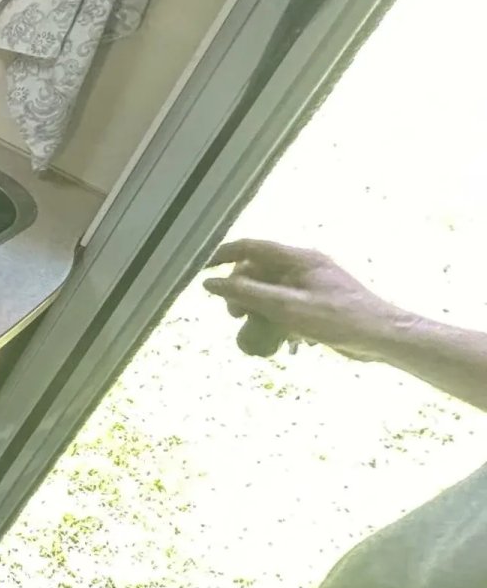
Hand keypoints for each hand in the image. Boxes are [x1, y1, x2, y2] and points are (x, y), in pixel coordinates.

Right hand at [203, 239, 414, 360]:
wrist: (383, 337)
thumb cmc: (337, 318)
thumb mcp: (287, 307)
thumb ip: (247, 293)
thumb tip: (210, 283)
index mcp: (298, 258)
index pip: (251, 247)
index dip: (223, 256)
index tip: (203, 272)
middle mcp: (304, 266)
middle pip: (258, 270)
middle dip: (240, 291)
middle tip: (234, 315)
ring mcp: (312, 284)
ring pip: (271, 289)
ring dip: (257, 308)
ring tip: (252, 329)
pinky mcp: (318, 302)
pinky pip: (286, 304)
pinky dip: (276, 318)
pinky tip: (278, 340)